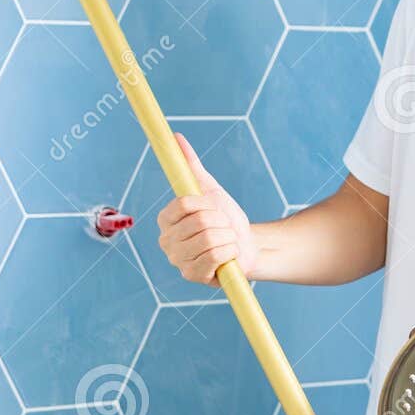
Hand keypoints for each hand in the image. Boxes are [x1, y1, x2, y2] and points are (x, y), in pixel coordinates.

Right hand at [157, 133, 259, 283]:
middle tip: (224, 227)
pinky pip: (216, 257)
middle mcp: (166, 242)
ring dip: (228, 237)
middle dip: (222, 222)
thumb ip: (190, 166)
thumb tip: (176, 137)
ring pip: (209, 240)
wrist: (249, 246)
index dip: (206, 204)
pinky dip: (230, 252)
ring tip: (227, 241)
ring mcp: (178, 262)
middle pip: (199, 222)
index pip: (183, 204)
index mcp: (166, 220)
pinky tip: (229, 255)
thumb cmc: (226, 218)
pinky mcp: (193, 277)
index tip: (214, 208)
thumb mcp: (210, 190)